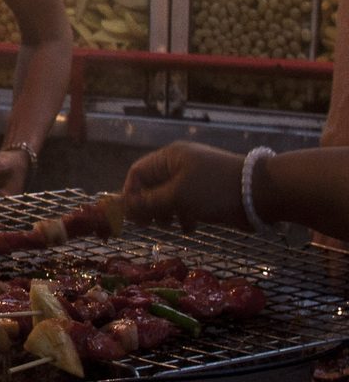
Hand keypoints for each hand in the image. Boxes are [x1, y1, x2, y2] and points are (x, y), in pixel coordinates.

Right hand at [122, 140, 246, 231]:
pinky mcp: (208, 190)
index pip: (138, 172)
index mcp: (169, 157)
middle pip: (152, 184)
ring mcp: (195, 176)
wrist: (259, 192)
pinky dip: (183, 214)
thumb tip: (126, 207)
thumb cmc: (213, 191)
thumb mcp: (178, 197)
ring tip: (171, 227)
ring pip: (169, 194)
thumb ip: (149, 203)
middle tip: (148, 225)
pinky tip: (189, 227)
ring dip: (166, 212)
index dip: (130, 193)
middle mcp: (179, 163)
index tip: (131, 216)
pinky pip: (187, 201)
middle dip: (148, 205)